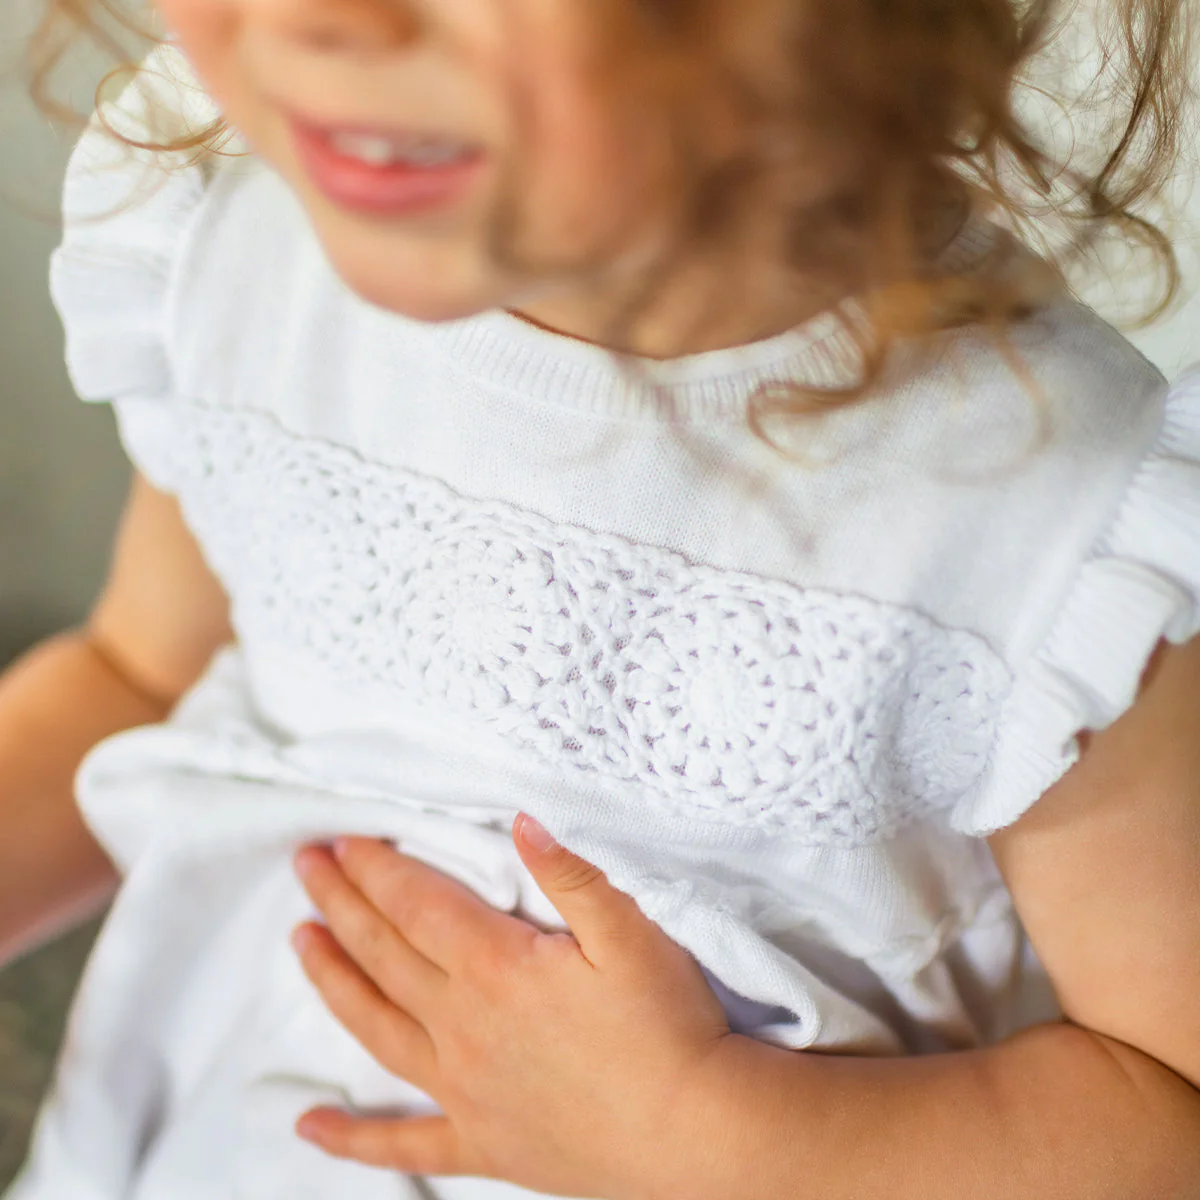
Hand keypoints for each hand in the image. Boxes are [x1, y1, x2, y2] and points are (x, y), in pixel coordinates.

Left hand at [291, 817, 734, 1199]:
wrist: (696, 1133)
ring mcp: (466, 1089)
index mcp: (497, 969)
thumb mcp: (630, 933)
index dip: (376, 868)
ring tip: (301, 943)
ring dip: (332, 983)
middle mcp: (464, 1027)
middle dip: (341, 902)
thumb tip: (521, 822)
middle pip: (384, 953)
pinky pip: (404, 1144)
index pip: (417, 905)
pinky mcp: (483, 1143)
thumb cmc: (670, 1028)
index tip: (344, 840)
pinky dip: (353, 1140)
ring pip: (376, 1028)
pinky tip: (309, 1129)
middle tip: (305, 866)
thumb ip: (570, 875)